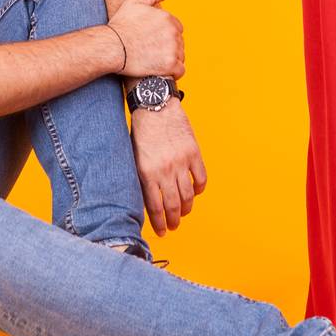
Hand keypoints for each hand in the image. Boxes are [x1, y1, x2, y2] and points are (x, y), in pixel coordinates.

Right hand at [107, 0, 183, 78]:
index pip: (177, 29)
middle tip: (152, 52)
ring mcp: (172, 48)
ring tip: (155, 61)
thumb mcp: (133, 3)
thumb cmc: (120, 26)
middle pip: (179, 43)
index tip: (155, 41)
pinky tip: (163, 71)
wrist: (111, 47)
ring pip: (180, 56)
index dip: (166, 36)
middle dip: (169, 48)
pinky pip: (180, 70)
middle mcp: (173, 32)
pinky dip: (174, 72)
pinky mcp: (169, 64)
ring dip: (171, 60)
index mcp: (167, 18)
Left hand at [131, 100, 206, 235]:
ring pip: (188, 196)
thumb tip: (148, 201)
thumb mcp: (134, 157)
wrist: (155, 104)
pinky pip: (201, 179)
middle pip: (173, 205)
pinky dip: (199, 189)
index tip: (162, 231)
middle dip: (174, 221)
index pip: (155, 207)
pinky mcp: (193, 152)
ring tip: (183, 213)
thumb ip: (142, 179)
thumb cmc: (141, 130)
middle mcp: (165, 170)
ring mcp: (181, 162)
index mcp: (147, 172)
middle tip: (173, 226)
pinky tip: (195, 192)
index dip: (159, 223)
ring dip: (187, 209)